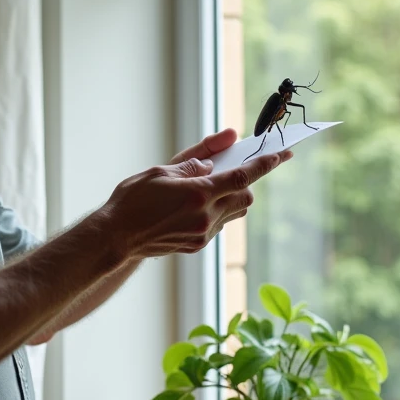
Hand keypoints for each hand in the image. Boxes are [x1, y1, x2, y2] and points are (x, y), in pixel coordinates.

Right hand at [101, 131, 291, 260]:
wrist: (115, 237)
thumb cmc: (132, 200)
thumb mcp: (160, 171)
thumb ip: (194, 163)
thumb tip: (217, 159)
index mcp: (197, 193)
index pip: (243, 177)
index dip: (266, 164)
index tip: (284, 154)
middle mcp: (205, 216)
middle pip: (246, 198)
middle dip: (246, 184)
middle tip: (231, 171)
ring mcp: (202, 234)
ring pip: (234, 213)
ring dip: (230, 198)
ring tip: (206, 190)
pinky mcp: (196, 245)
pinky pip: (219, 225)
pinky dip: (215, 212)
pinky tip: (192, 208)